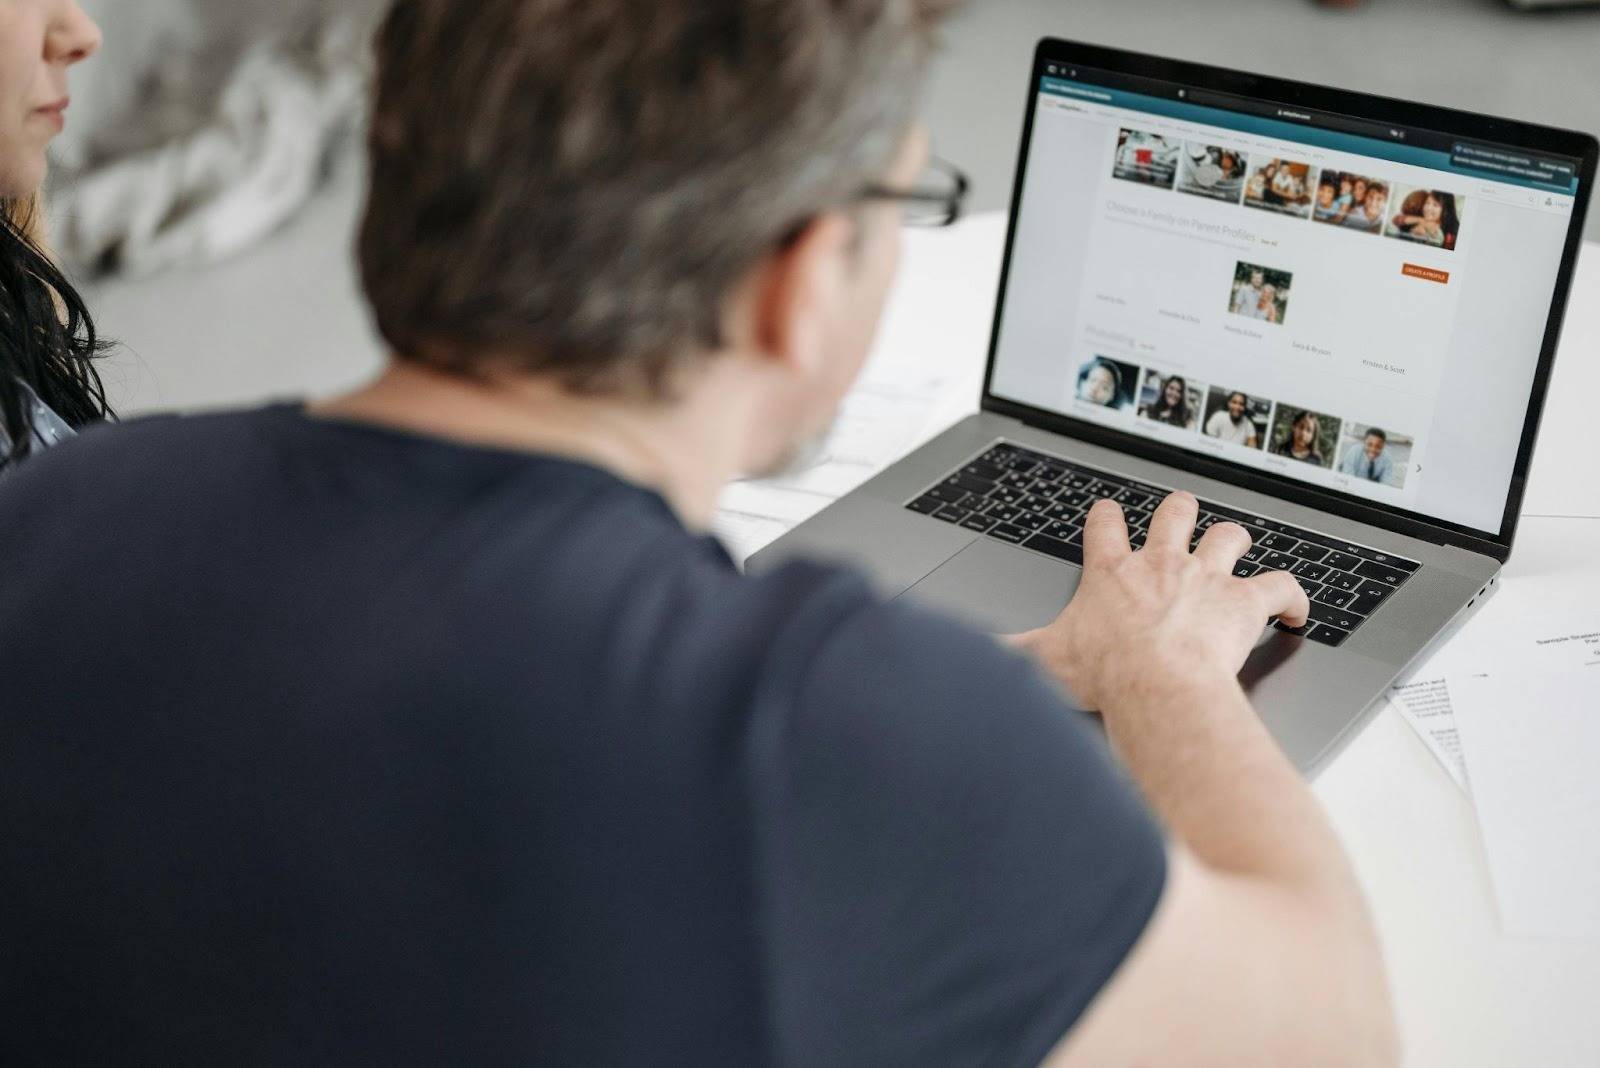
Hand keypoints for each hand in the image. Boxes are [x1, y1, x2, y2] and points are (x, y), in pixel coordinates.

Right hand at [1012, 493, 1309, 712]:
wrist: (1154, 686)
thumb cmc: (1103, 674)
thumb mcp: (1041, 661)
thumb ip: (1006, 652)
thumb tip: (970, 655)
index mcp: (1112, 572)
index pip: (1106, 524)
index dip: (1107, 518)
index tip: (1108, 517)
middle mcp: (1161, 563)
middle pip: (1175, 512)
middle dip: (1179, 513)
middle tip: (1181, 520)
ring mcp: (1206, 578)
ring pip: (1229, 536)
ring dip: (1234, 543)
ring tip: (1238, 551)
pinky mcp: (1244, 602)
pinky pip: (1281, 587)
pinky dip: (1293, 597)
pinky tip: (1296, 611)